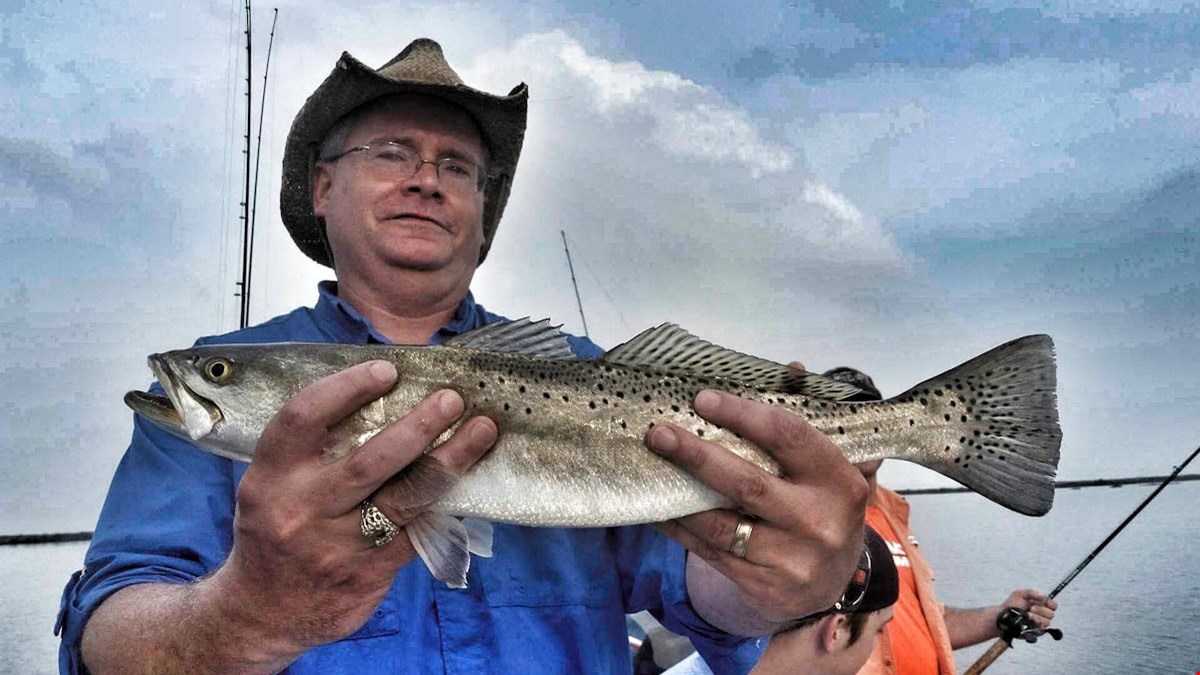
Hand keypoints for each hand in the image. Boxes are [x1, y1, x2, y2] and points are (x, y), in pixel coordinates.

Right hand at [206, 360, 496, 660]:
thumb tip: (384, 396)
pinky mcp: (367, 575)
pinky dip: (444, 501)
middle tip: (452, 399)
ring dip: (450, 460)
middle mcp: (301, 511)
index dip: (346, 388)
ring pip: (405, 498)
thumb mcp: (271, 485)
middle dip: (418, 426)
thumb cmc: (276, 529)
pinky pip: (417, 531)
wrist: (260, 612)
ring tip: (482, 430)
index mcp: (271, 478)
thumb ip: (313, 448)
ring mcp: (336, 547)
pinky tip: (468, 477)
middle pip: (368, 460)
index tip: (386, 369)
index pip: (304, 419)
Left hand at [645, 389, 867, 627]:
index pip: (788, 437)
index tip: (703, 400)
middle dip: (697, 455)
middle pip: (747, 482)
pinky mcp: (763, 586)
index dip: (743, 414)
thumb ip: (810, 418)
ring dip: (679, 494)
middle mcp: (818, 521)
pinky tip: (657, 508)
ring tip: (649, 466)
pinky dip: (679, 528)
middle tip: (659, 433)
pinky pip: (709, 552)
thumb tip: (790, 368)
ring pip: (721, 523)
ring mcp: (791, 559)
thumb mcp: (832, 466)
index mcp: (839, 481)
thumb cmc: (824, 507)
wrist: (833, 584)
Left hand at [1002, 589, 1057, 628]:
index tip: (1045, 602)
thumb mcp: (1019, 594)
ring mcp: (1039, 623)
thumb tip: (1043, 596)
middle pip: (1051, 614)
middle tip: (1031, 608)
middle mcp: (1041, 614)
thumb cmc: (1011, 605)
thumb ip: (1032, 592)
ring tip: (1028, 615)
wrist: (1004, 615)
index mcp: (1040, 604)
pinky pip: (1042, 629)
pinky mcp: (1036, 630)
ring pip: (1047, 622)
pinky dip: (1035, 624)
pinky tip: (1029, 620)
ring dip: (1037, 617)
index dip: (1051, 604)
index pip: (1053, 605)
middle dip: (1041, 610)